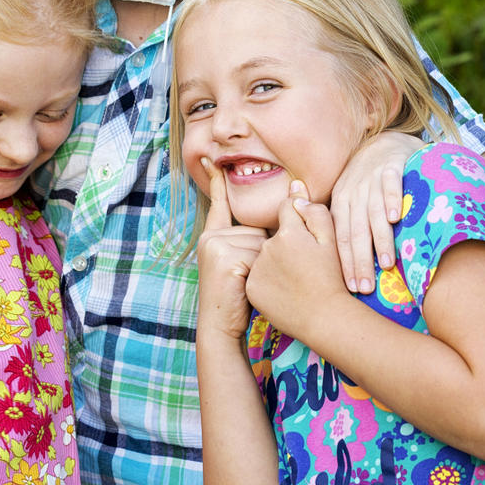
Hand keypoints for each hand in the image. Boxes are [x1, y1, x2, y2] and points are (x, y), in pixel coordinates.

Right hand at [196, 158, 266, 340]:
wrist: (220, 326)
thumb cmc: (237, 297)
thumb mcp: (240, 263)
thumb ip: (248, 242)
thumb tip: (274, 223)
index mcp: (212, 236)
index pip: (219, 204)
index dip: (218, 182)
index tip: (211, 159)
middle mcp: (210, 237)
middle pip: (255, 229)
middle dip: (263, 253)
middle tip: (246, 278)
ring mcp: (215, 246)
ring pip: (260, 243)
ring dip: (263, 264)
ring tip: (246, 283)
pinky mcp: (223, 257)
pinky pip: (258, 255)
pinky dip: (260, 272)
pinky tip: (245, 286)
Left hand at [247, 180, 350, 340]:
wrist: (323, 317)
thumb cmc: (332, 278)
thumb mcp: (332, 241)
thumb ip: (314, 212)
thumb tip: (295, 190)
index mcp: (288, 232)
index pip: (286, 210)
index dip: (299, 221)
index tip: (307, 239)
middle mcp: (268, 247)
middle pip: (274, 234)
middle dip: (286, 243)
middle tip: (304, 265)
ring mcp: (257, 268)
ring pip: (264, 255)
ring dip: (275, 262)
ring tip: (295, 279)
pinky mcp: (251, 286)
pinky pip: (256, 275)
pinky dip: (267, 280)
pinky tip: (283, 290)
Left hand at [328, 131, 419, 292]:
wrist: (387, 142)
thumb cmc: (368, 180)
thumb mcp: (349, 198)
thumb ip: (343, 225)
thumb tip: (332, 262)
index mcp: (341, 202)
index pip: (341, 238)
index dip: (345, 264)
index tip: (351, 288)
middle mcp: (354, 191)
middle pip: (356, 230)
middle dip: (361, 261)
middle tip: (367, 287)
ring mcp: (372, 178)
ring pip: (373, 212)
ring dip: (380, 238)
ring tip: (387, 263)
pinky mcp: (392, 165)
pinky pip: (390, 183)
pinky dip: (391, 199)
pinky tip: (394, 217)